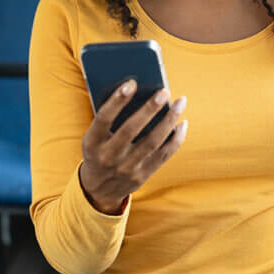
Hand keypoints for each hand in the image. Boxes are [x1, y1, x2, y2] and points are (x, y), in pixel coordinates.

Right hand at [78, 80, 187, 214]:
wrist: (98, 190)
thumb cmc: (99, 151)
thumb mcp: (94, 137)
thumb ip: (110, 119)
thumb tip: (141, 92)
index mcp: (91, 143)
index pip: (103, 118)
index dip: (117, 100)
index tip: (132, 83)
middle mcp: (108, 157)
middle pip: (131, 130)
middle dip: (149, 109)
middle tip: (164, 91)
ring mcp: (126, 169)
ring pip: (152, 142)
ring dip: (169, 120)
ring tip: (180, 102)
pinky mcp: (142, 176)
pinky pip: (163, 155)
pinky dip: (175, 138)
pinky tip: (182, 123)